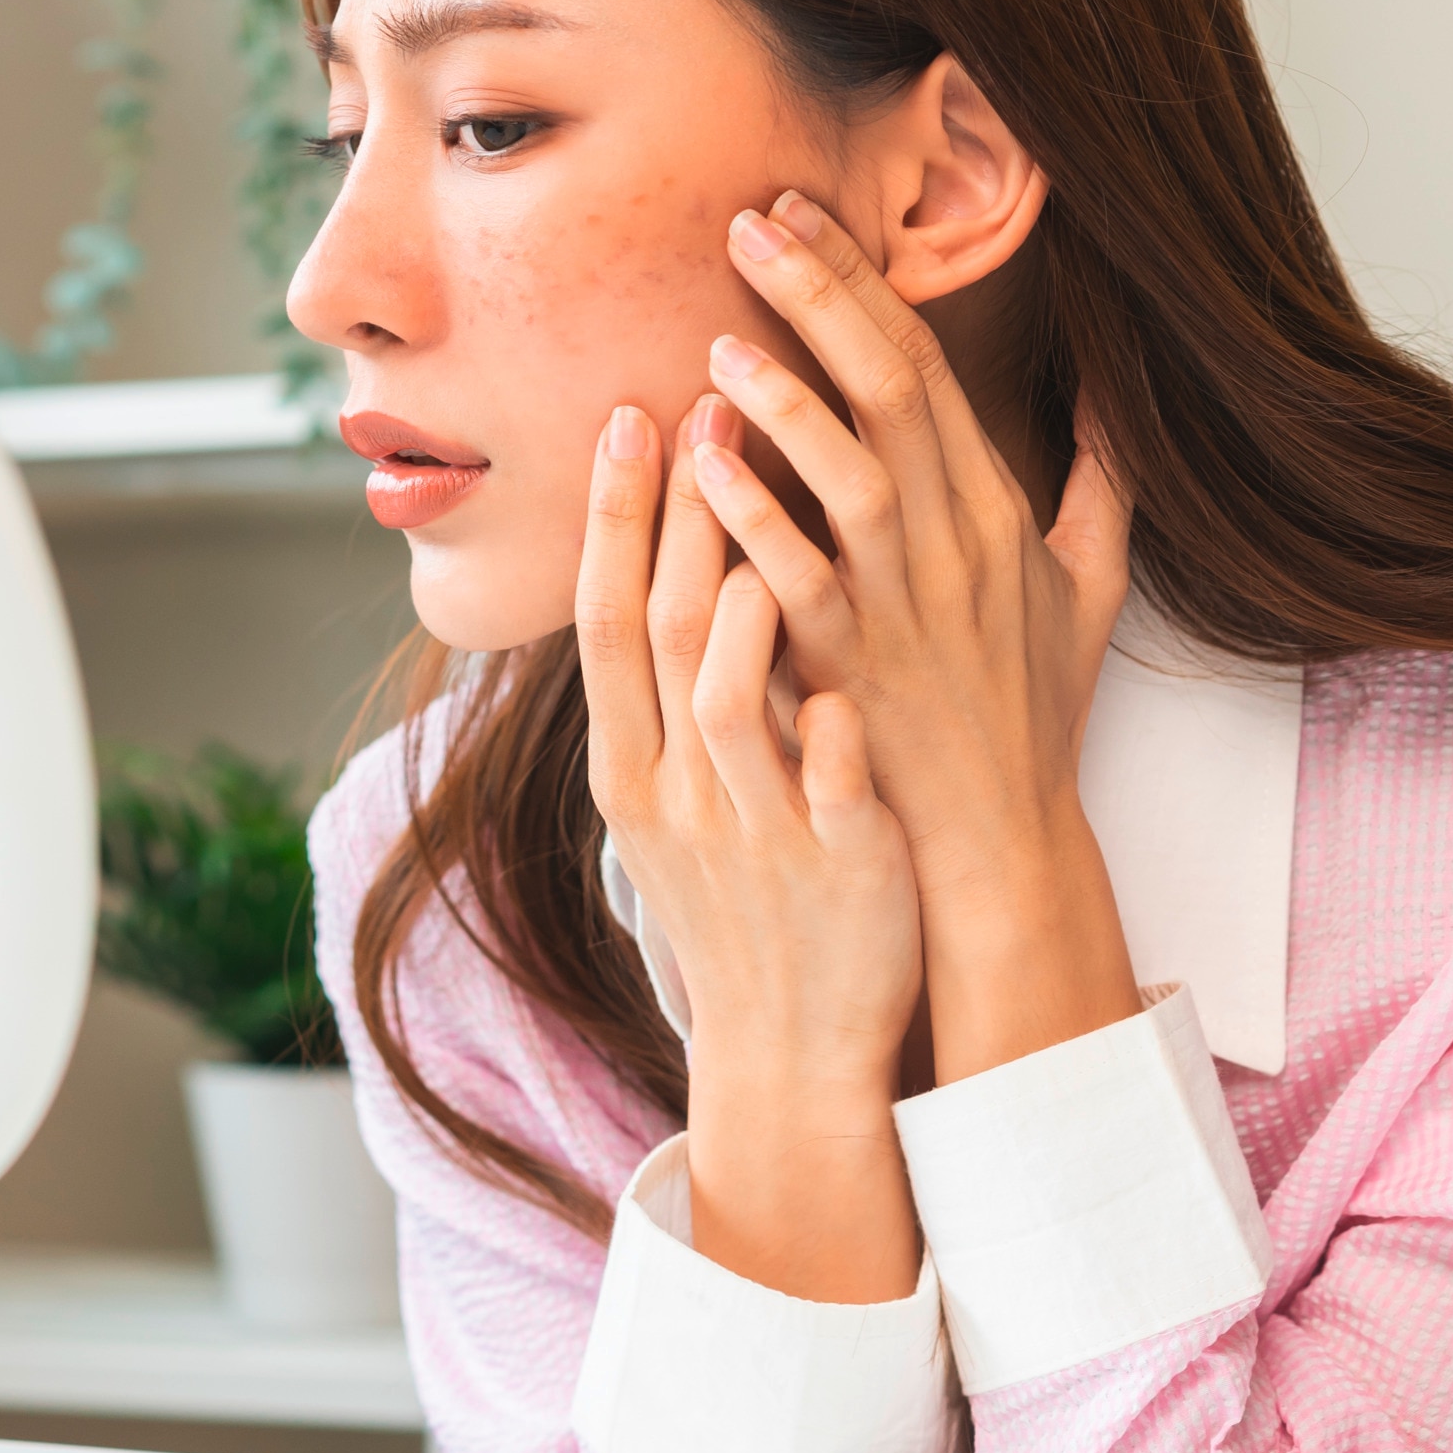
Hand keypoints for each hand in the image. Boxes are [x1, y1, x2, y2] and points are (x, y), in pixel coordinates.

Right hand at [575, 396, 924, 1304]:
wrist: (789, 1049)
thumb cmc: (744, 903)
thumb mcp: (678, 801)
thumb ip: (672, 695)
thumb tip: (675, 573)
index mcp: (635, 768)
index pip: (607, 619)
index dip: (613, 517)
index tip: (627, 415)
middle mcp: (678, 792)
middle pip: (661, 632)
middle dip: (679, 515)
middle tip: (703, 403)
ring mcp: (753, 830)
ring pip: (730, 699)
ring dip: (742, 595)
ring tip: (769, 499)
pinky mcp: (835, 868)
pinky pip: (827, 784)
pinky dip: (830, 727)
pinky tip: (846, 668)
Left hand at [694, 190, 1139, 1082]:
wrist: (1002, 840)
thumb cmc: (1029, 713)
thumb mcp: (1090, 589)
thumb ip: (1099, 486)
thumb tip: (1115, 397)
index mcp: (995, 508)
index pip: (924, 365)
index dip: (861, 282)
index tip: (802, 213)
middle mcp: (956, 542)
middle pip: (890, 390)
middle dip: (820, 295)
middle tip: (750, 220)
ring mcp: (907, 604)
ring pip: (851, 474)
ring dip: (786, 398)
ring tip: (719, 336)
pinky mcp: (858, 667)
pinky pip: (801, 577)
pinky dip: (755, 515)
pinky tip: (705, 463)